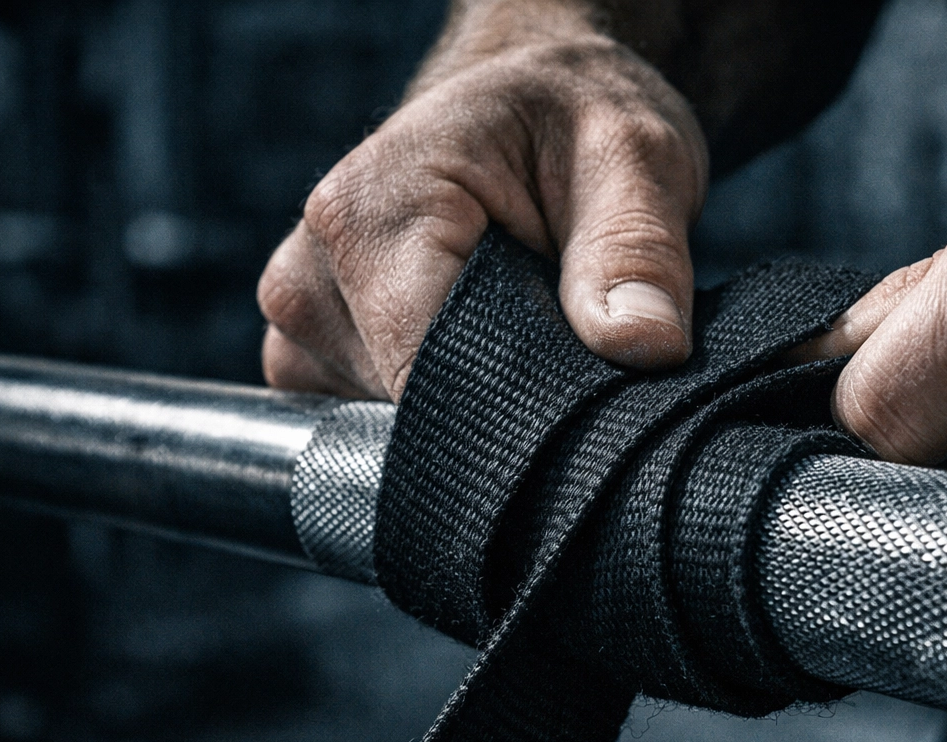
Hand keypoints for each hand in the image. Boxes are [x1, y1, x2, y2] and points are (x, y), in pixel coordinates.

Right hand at [257, 2, 706, 399]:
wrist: (529, 106)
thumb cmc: (575, 122)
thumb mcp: (635, 158)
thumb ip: (636, 253)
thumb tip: (645, 347)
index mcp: (367, 211)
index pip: (425, 370)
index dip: (517, 410)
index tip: (589, 410)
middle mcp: (310, 271)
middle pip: (408, 409)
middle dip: (504, 407)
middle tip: (576, 350)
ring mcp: (301, 321)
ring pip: (390, 429)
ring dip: (476, 407)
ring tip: (529, 331)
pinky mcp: (311, 358)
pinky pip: (369, 427)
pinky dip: (444, 411)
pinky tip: (487, 353)